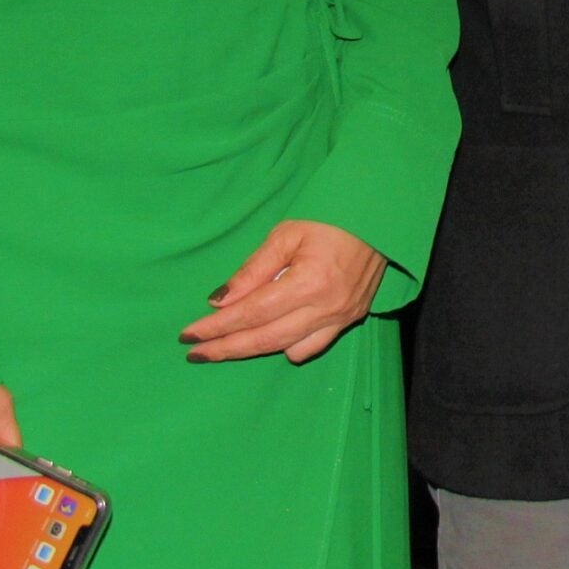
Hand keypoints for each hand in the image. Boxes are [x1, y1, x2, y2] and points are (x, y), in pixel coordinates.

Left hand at [181, 221, 386, 364]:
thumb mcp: (286, 234)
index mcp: (308, 282)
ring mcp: (341, 318)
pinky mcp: (351, 319)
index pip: (251, 313)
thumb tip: (219, 300)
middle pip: (264, 339)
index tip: (189, 334)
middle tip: (195, 352)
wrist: (379, 216)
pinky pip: (312, 346)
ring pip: (285, 348)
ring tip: (225, 345)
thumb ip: (253, 270)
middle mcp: (325, 308)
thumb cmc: (329, 217)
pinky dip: (287, 346)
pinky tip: (271, 338)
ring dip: (252, 349)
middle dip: (225, 347)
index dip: (217, 326)